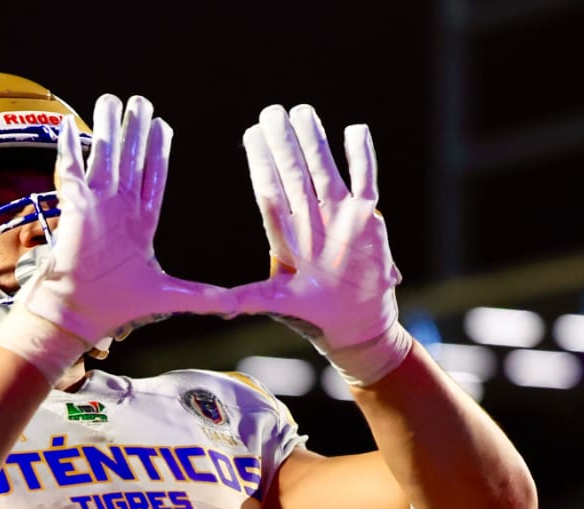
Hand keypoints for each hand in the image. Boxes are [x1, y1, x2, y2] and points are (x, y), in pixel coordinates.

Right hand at [0, 93, 236, 376]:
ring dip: (107, 129)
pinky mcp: (74, 207)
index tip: (163, 125)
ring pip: (102, 156)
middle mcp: (118, 209)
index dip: (158, 151)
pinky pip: (70, 170)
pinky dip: (69, 148)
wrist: (81, 314)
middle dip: (135, 130)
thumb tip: (238, 307)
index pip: (152, 177)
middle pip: (129, 159)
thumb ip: (204, 297)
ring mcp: (95, 205)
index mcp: (140, 223)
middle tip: (141, 101)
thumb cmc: (119, 307)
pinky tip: (68, 124)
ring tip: (111, 100)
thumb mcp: (170, 295)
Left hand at [232, 104, 411, 385]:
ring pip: (326, 169)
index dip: (261, 162)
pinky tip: (355, 129)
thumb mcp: (277, 304)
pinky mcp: (366, 220)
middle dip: (284, 142)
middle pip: (295, 172)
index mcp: (285, 235)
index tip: (251, 134)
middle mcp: (310, 219)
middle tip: (272, 111)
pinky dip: (363, 157)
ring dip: (315, 141)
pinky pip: (366, 180)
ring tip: (303, 112)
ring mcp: (339, 216)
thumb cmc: (313, 313)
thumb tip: (217, 307)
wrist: (354, 323)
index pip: (270, 190)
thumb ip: (247, 299)